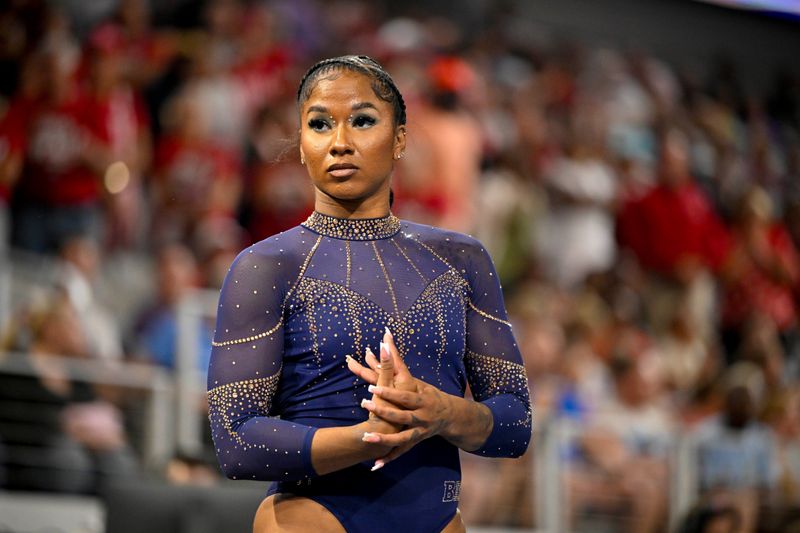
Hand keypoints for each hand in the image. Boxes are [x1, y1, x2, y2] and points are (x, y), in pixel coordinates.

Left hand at [347, 328, 454, 467]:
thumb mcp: (416, 379)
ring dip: (383, 440)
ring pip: (400, 438)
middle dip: (383, 412)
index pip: (403, 396)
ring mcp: (418, 432)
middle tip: (365, 406)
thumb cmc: (429, 394)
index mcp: (421, 400)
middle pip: (401, 416)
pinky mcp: (414, 442)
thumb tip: (383, 337)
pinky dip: (388, 459)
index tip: (370, 388)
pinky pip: (400, 453)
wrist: (451, 418)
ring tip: (366, 438)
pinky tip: (375, 466)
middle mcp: (421, 417)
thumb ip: (397, 362)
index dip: (388, 393)